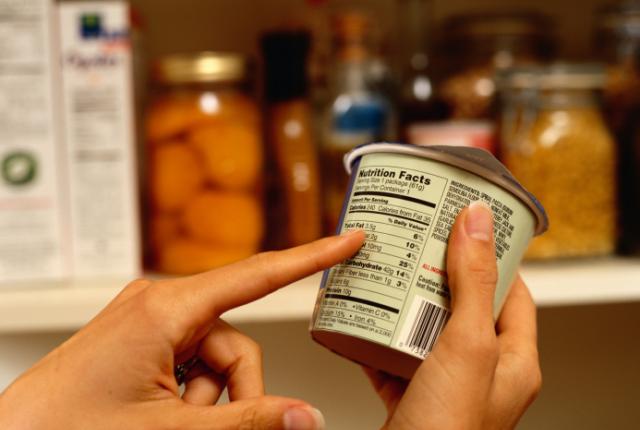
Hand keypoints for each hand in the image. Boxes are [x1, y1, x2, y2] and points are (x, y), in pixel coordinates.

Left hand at [0, 231, 364, 429]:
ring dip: (209, 402)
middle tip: (207, 428)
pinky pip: (194, 365)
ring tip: (173, 426)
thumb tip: (306, 415)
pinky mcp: (145, 341)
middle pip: (239, 344)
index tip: (348, 240)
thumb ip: (248, 420)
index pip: (259, 275)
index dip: (312, 257)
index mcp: (165, 307)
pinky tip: (164, 417)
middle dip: (235, 393)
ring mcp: (151, 323)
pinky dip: (191, 398)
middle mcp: (161, 304)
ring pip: (218, 361)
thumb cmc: (66, 427)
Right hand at [364, 202, 541, 429]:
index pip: (513, 294)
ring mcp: (445, 386)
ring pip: (427, 332)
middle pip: (465, 309)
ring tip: (389, 277)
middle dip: (440, 278)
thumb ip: (474, 282)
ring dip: (406, 306)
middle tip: (419, 247)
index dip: (493, 258)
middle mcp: (482, 374)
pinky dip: (378, 340)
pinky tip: (361, 324)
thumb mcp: (468, 345)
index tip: (469, 229)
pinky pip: (395, 359)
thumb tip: (479, 222)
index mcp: (513, 362)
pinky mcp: (412, 398)